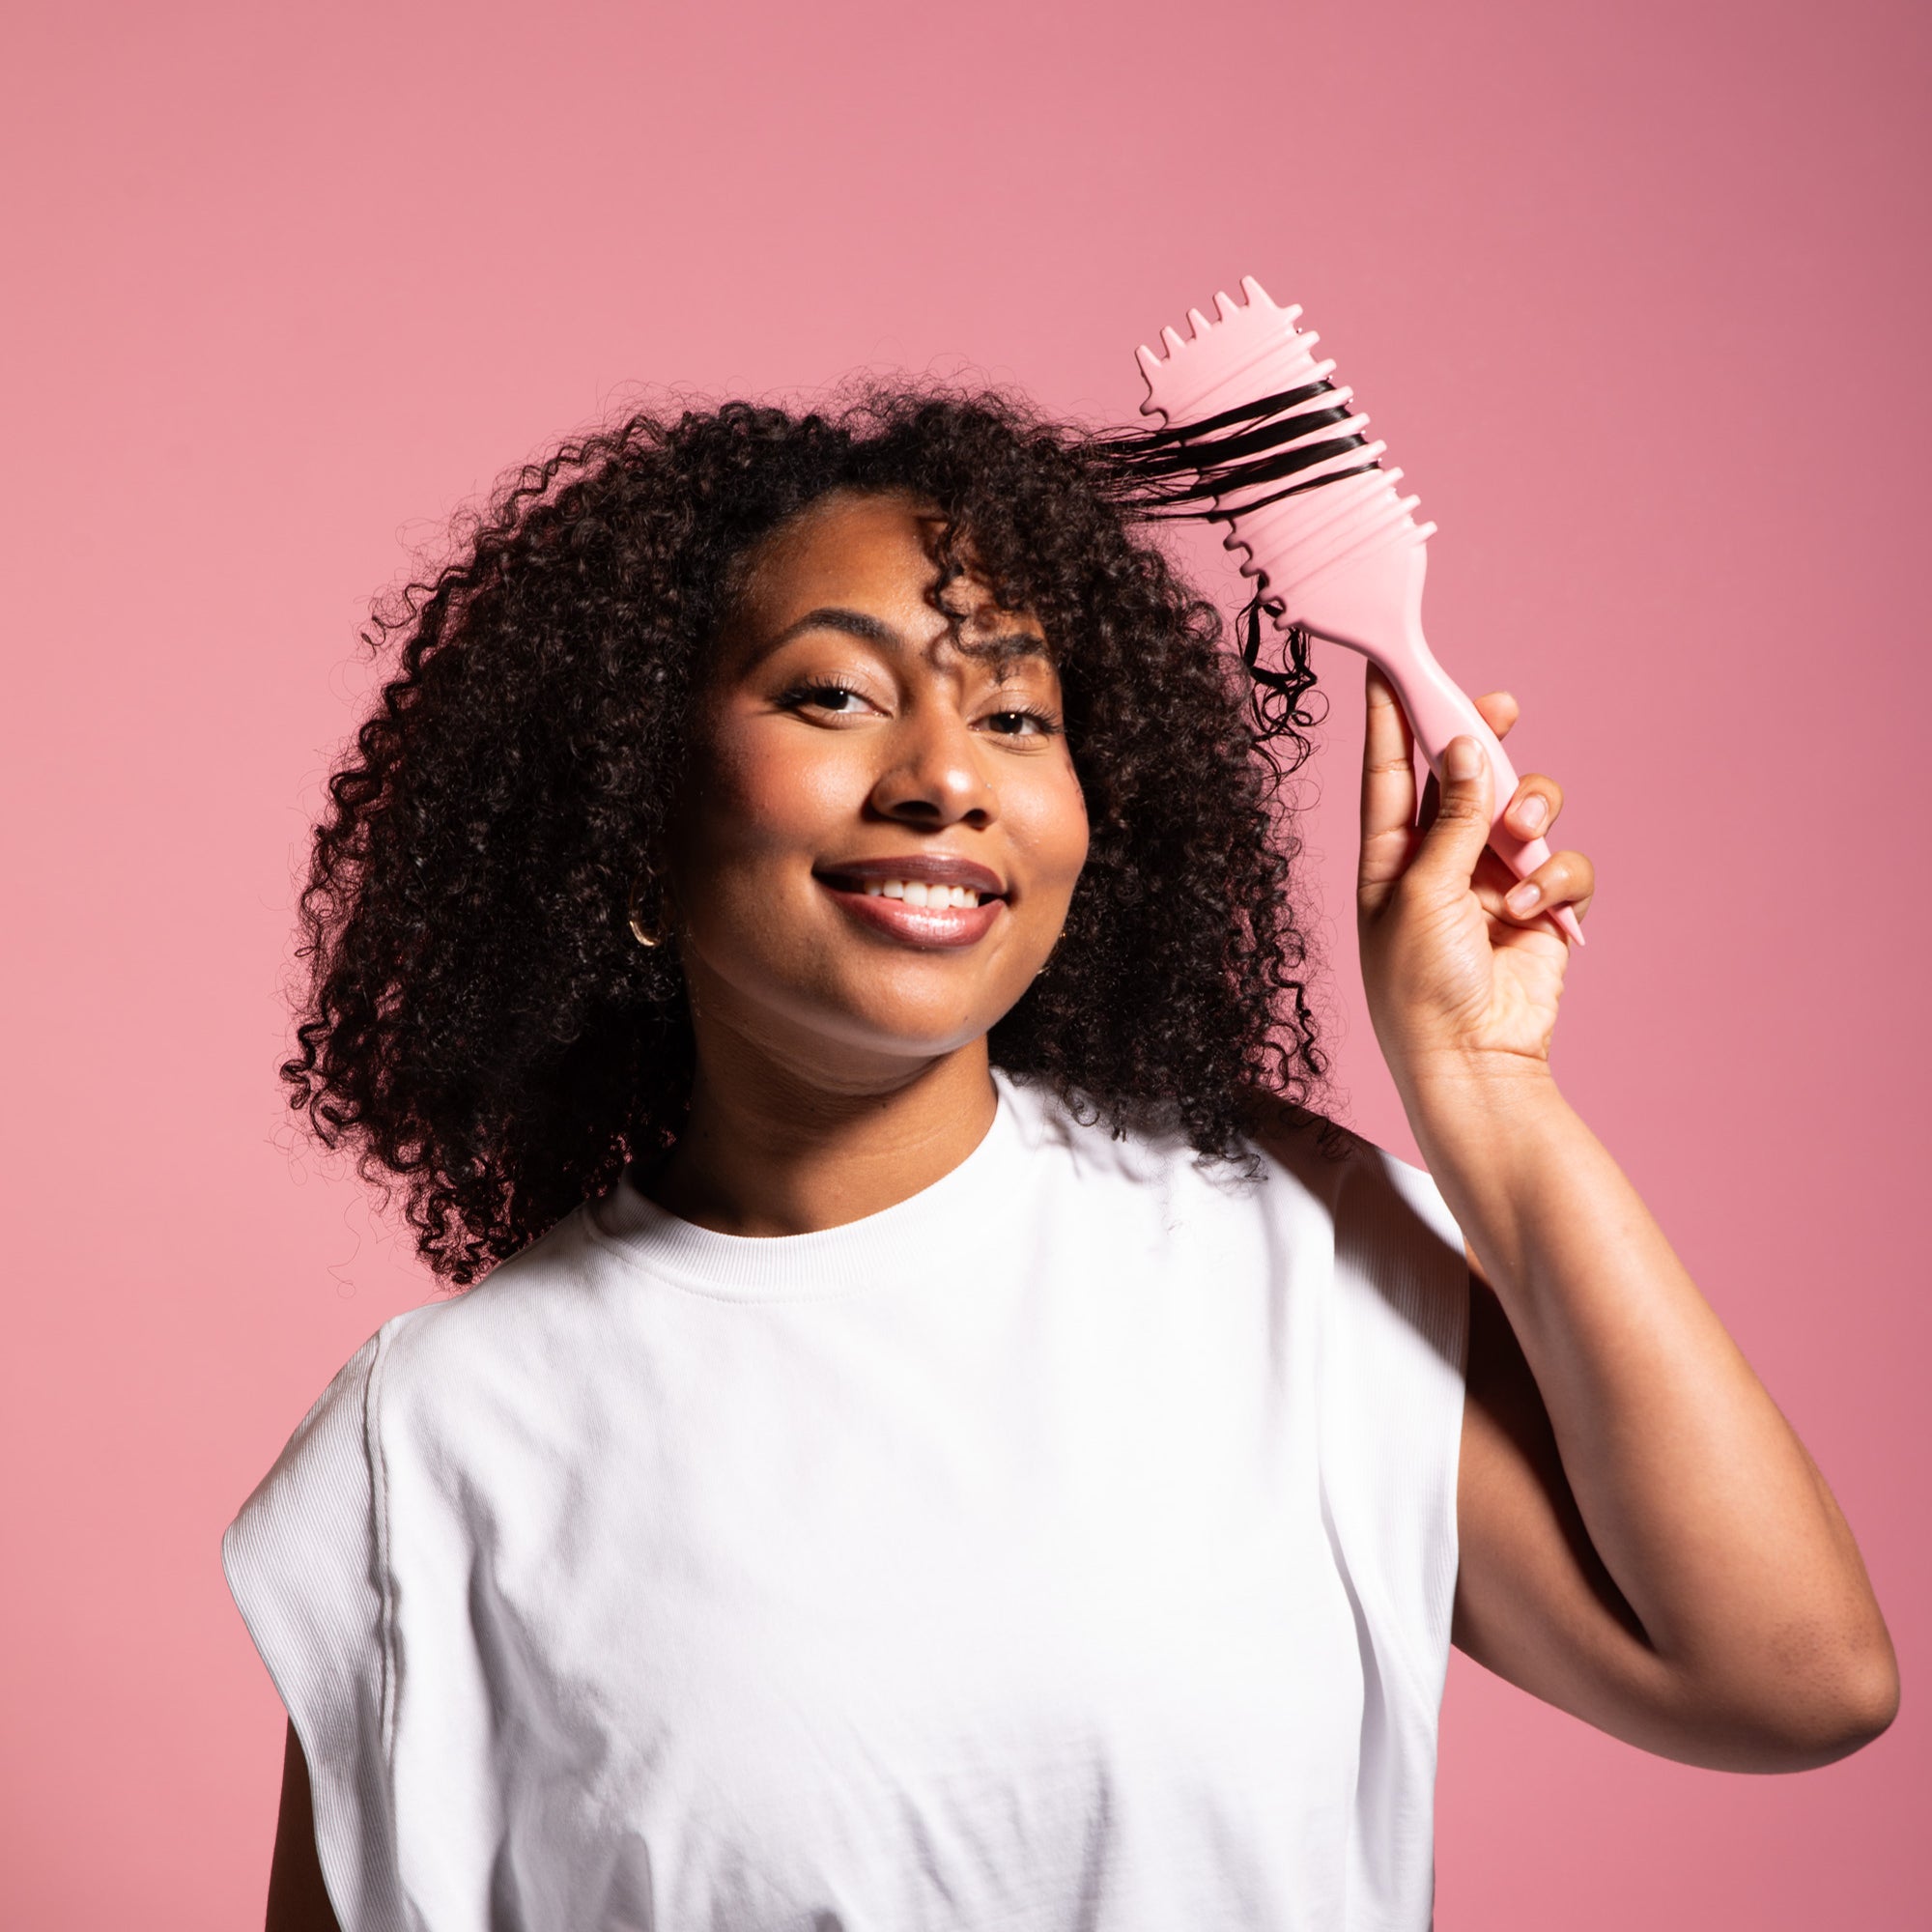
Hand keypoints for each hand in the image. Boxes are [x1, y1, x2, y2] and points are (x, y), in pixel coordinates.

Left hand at [1357, 662, 1594, 1089]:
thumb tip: (1461, 746)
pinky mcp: (1540, 908)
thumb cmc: (1420, 987)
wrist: (1472, 1063)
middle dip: (1483, 741)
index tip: (1388, 662)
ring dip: (1529, 813)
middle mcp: (1440, 862)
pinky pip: (1563, 864)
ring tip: (1519, 842)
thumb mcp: (1421, 892)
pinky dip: (1555, 878)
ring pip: (1525, 810)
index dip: (1389, 717)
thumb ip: (1448, 818)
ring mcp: (1493, 882)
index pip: (1389, 771)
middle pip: (1464, 777)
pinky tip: (1533, 908)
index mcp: (1389, 856)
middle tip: (1500, 706)